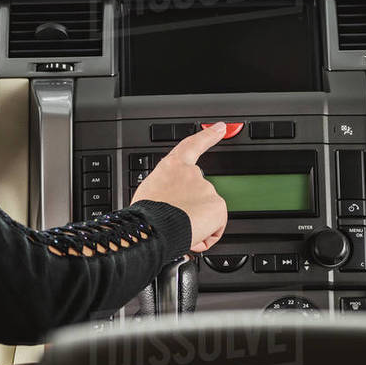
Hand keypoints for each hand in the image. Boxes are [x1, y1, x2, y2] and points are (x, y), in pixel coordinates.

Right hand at [132, 122, 228, 251]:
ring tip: (178, 229)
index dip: (208, 136)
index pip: (192, 145)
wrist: (152, 230)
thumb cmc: (144, 217)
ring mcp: (207, 189)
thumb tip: (172, 204)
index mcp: (172, 167)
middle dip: (192, 208)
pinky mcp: (218, 206)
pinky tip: (190, 236)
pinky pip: (215, 227)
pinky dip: (205, 235)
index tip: (220, 128)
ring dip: (196, 223)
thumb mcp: (149, 194)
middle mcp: (192, 174)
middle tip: (176, 220)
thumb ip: (167, 191)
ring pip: (206, 213)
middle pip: (200, 193)